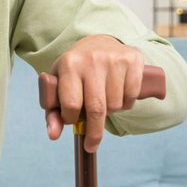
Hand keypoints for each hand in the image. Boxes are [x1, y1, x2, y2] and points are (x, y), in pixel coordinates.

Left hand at [37, 35, 144, 151]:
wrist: (98, 42)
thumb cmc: (76, 71)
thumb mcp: (59, 86)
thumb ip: (53, 112)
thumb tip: (53, 135)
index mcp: (69, 64)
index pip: (71, 104)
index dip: (70, 118)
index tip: (71, 120)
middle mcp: (92, 60)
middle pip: (97, 108)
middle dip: (94, 132)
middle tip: (91, 144)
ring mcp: (114, 59)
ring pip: (116, 105)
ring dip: (111, 112)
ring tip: (104, 101)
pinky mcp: (133, 60)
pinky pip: (131, 96)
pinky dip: (126, 104)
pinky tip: (119, 94)